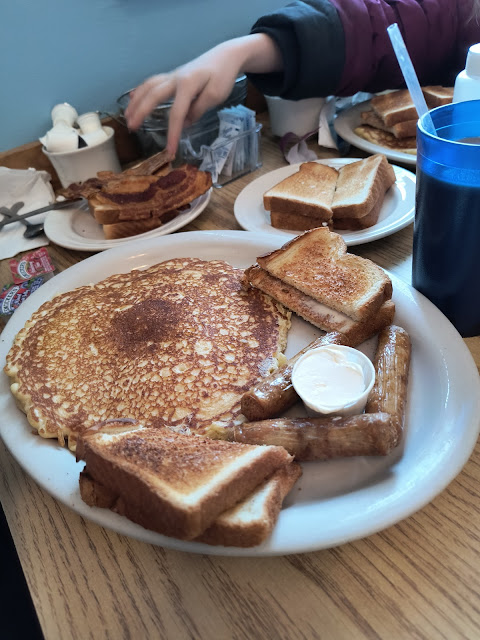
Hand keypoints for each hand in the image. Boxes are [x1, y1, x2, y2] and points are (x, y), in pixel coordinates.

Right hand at [125, 43, 243, 154]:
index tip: (170, 151)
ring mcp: (172, 76)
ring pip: (148, 87)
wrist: (225, 55)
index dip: (172, 134)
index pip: (176, 113)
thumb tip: (184, 122)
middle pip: (153, 96)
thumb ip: (198, 109)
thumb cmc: (223, 75)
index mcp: (187, 85)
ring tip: (127, 116)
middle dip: (141, 112)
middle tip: (131, 128)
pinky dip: (141, 90)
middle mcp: (175, 79)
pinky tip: (133, 97)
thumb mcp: (216, 95)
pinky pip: (152, 82)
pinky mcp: (173, 76)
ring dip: (136, 101)